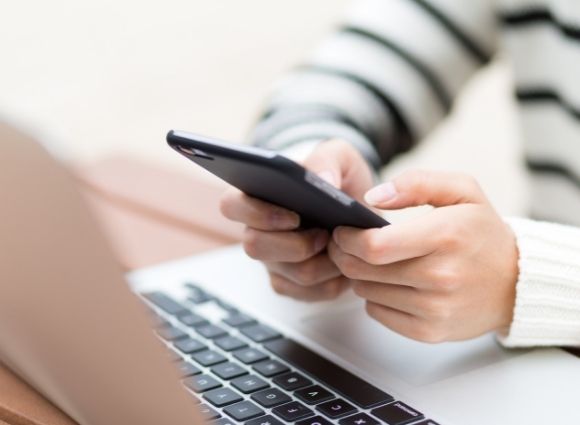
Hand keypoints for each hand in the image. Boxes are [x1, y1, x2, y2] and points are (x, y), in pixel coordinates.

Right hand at [220, 139, 373, 301]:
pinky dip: (335, 280)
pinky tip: (346, 263)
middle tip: (325, 234)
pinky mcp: (292, 284)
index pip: (231, 205)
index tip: (293, 215)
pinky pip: (311, 293)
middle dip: (296, 245)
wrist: (356, 206)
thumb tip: (322, 181)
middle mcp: (257, 232)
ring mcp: (273, 261)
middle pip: (255, 247)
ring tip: (343, 246)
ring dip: (324, 263)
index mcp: (256, 196)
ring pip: (292, 274)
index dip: (256, 214)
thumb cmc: (338, 177)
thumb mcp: (339, 156)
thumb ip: (328, 159)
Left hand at [328, 170, 517, 341]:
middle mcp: (440, 276)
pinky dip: (374, 298)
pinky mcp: (430, 331)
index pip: (375, 246)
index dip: (347, 239)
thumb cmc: (482, 232)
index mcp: (445, 236)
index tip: (341, 231)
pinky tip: (389, 284)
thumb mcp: (462, 191)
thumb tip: (372, 197)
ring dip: (360, 276)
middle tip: (344, 245)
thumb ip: (416, 183)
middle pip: (363, 271)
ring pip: (366, 292)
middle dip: (344, 255)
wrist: (516, 282)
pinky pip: (377, 313)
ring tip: (372, 263)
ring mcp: (435, 308)